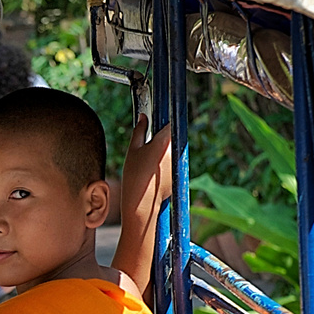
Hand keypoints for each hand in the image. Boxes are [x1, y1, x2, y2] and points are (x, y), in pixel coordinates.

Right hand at [120, 115, 172, 233]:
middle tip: (152, 139)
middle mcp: (176, 149)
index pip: (172, 119)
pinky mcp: (180, 173)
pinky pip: (175, 162)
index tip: (164, 109)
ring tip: (151, 159)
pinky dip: (167, 163)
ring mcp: (180, 162)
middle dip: (165, 134)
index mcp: (165, 140)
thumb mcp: (132, 150)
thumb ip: (139, 131)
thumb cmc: (134, 176)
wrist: (143, 204)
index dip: (168, 115)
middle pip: (175, 134)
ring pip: (175, 148)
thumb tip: (142, 117)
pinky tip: (154, 171)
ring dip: (167, 149)